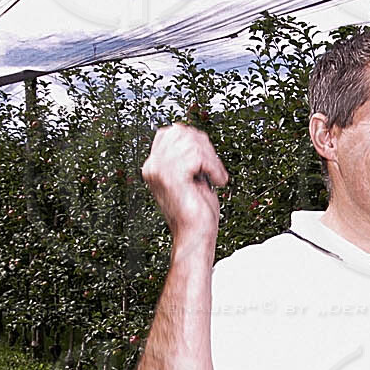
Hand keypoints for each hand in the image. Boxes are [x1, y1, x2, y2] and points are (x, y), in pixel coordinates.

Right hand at [141, 122, 228, 243]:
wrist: (195, 236)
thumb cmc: (196, 213)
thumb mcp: (192, 177)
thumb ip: (188, 157)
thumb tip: (194, 136)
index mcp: (154, 166)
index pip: (170, 132)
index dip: (193, 139)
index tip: (207, 156)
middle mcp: (152, 167)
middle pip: (181, 133)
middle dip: (205, 147)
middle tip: (215, 168)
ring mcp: (159, 171)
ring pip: (191, 142)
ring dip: (212, 159)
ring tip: (217, 176)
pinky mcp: (171, 177)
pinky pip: (197, 155)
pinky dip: (213, 166)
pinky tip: (217, 180)